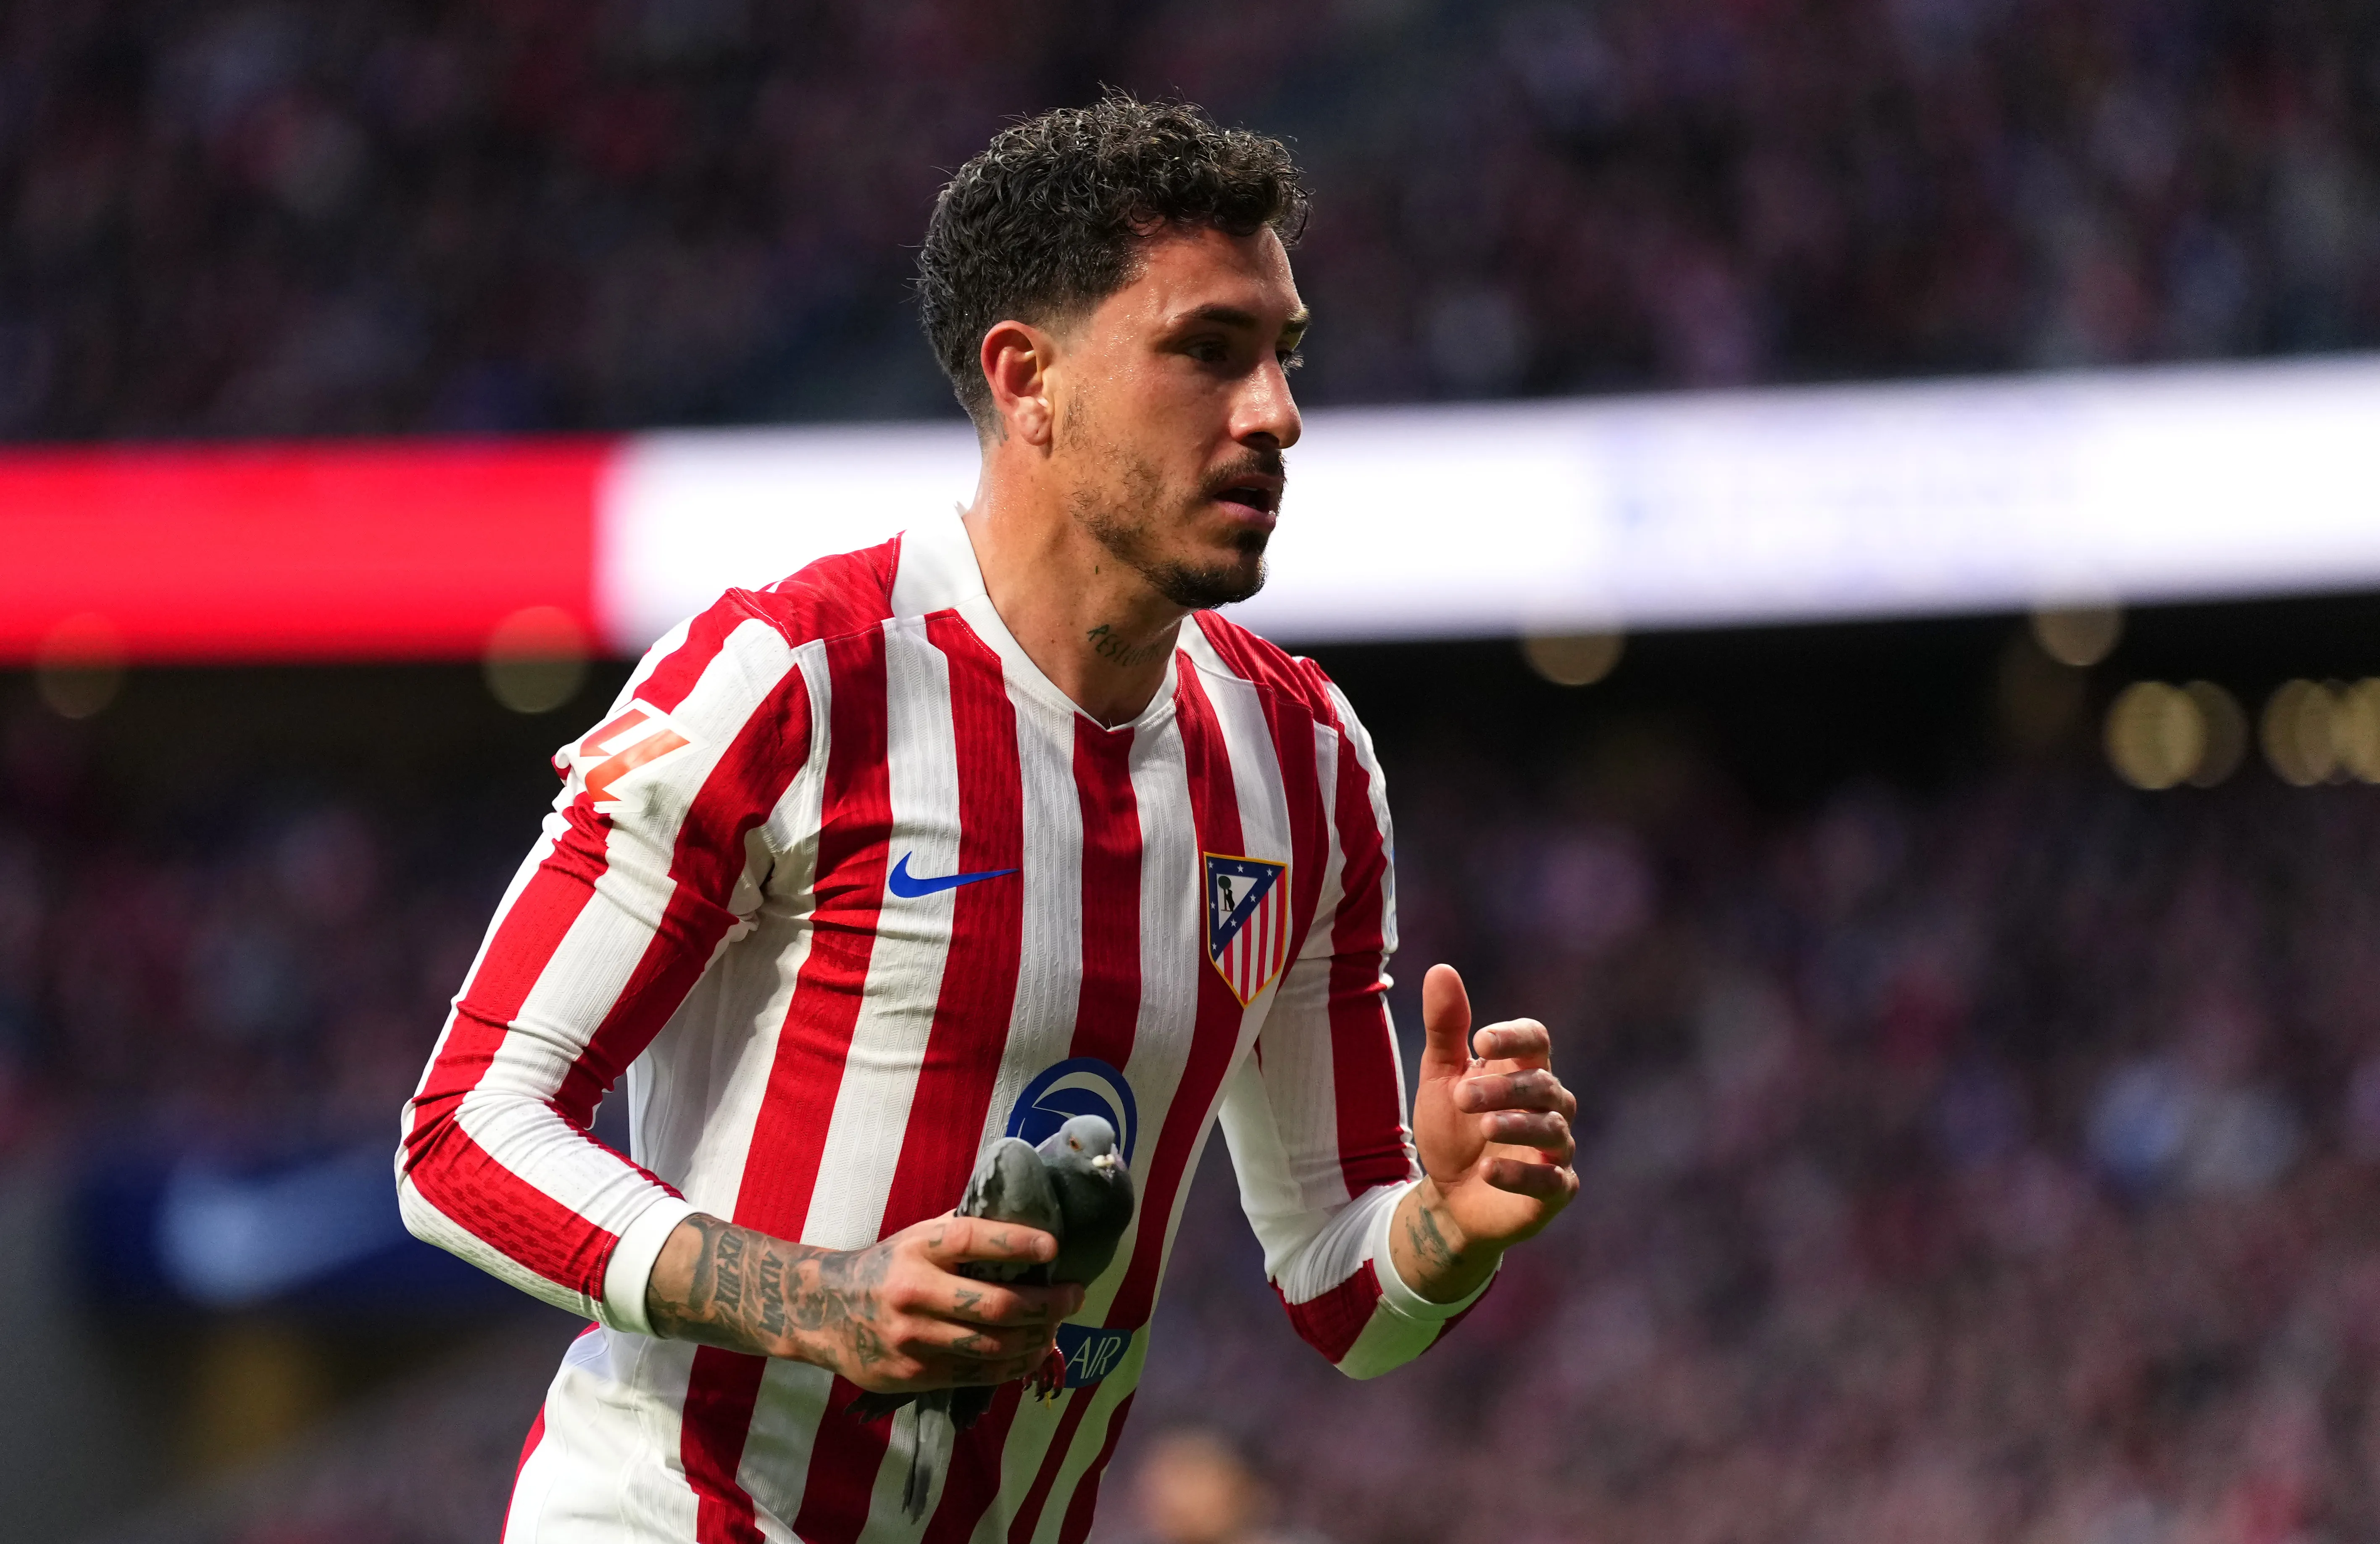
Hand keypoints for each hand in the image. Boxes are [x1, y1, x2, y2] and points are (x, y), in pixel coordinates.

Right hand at [645, 1211, 1083, 1391]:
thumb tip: (1025, 1219)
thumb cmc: (887, 1267)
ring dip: (1037, 1339)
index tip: (1054, 1246)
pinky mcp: (910, 1375)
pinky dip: (1010, 1365)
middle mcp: (913, 1292)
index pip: (973, 1240)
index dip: (1018, 1242)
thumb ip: (963, 1231)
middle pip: (997, 1305)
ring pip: (993, 1347)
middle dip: (1048, 1304)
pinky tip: (1029, 1353)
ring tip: (1056, 1327)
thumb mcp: (916, 1236)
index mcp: (917, 1249)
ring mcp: (911, 1339)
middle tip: (1074, 1296)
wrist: (822, 1312)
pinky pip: (975, 1374)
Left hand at [1394, 964, 1578, 1301]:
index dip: (1515, 1036)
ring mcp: (1556, 1150)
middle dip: (1505, 1088)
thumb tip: (1441, 969)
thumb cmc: (1451, 1131)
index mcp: (1523, 1071)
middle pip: (1543, 1084)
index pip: (1536, 1040)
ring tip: (1483, 1128)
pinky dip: (1520, 1173)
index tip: (1481, 1039)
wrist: (1449, 1199)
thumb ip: (1445, 1029)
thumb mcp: (1441, 1078)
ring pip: (1552, 1130)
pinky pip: (1550, 1181)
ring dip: (1516, 1126)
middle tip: (1462, 1096)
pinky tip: (1488, 1170)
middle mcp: (1548, 1106)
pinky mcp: (1555, 1190)